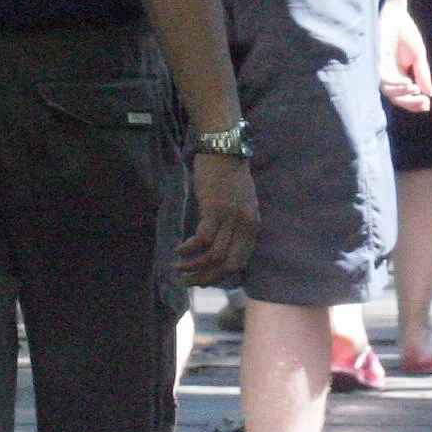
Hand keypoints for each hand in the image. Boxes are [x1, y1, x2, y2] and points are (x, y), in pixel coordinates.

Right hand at [178, 152, 258, 286]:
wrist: (225, 149)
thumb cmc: (230, 174)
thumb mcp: (241, 203)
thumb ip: (235, 225)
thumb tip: (219, 246)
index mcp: (253, 226)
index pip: (241, 262)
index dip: (221, 277)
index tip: (204, 281)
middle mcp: (245, 225)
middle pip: (227, 265)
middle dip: (206, 278)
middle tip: (187, 282)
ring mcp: (231, 219)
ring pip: (213, 256)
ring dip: (193, 267)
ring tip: (177, 269)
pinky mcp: (215, 210)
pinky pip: (201, 240)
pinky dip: (188, 249)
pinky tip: (178, 250)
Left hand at [379, 0, 431, 112]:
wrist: (398, 16)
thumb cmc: (407, 34)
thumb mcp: (419, 57)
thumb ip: (423, 75)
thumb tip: (430, 94)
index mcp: (399, 76)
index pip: (404, 96)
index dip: (414, 103)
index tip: (427, 106)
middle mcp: (389, 75)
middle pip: (396, 97)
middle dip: (410, 103)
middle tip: (424, 103)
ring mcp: (382, 69)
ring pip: (388, 91)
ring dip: (403, 93)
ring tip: (416, 90)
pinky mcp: (376, 61)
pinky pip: (383, 78)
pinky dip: (396, 82)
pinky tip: (408, 82)